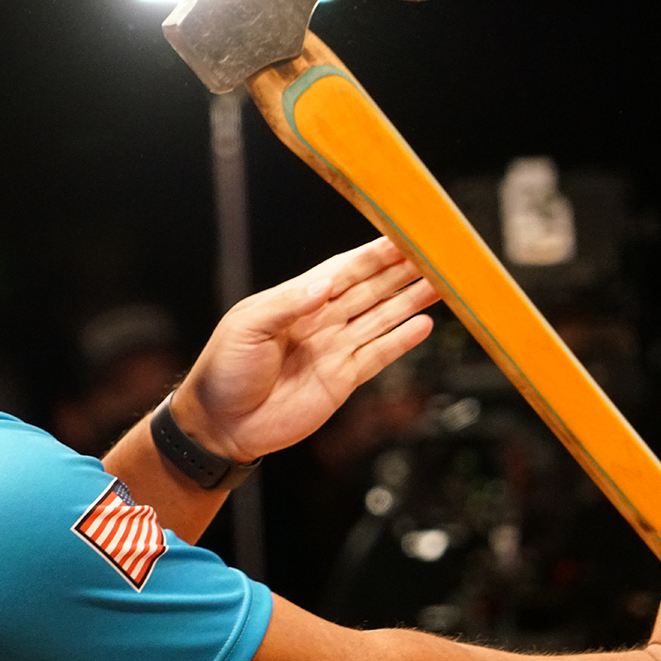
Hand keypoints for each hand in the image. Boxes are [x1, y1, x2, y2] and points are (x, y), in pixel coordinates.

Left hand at [170, 237, 437, 461]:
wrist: (220, 425)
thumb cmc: (223, 371)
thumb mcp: (247, 328)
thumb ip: (288, 305)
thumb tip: (326, 284)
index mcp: (295, 301)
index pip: (343, 270)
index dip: (373, 254)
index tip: (402, 236)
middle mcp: (320, 321)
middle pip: (370, 289)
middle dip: (402, 270)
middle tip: (435, 252)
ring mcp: (333, 349)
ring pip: (381, 317)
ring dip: (410, 300)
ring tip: (441, 283)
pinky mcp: (342, 380)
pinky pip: (378, 355)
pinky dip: (401, 340)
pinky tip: (423, 324)